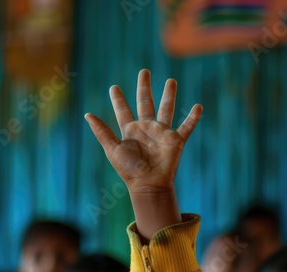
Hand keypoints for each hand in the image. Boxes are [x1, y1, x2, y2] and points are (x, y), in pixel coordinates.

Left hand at [85, 69, 201, 240]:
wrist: (148, 185)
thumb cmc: (129, 170)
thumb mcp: (112, 149)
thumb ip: (102, 131)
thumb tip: (87, 114)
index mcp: (130, 130)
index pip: (123, 110)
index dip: (118, 99)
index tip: (114, 87)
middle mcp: (146, 128)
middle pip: (145, 102)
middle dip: (144, 87)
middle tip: (144, 71)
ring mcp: (162, 133)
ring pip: (166, 109)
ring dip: (169, 95)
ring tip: (171, 81)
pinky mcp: (175, 140)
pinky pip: (187, 127)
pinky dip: (193, 118)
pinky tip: (199, 107)